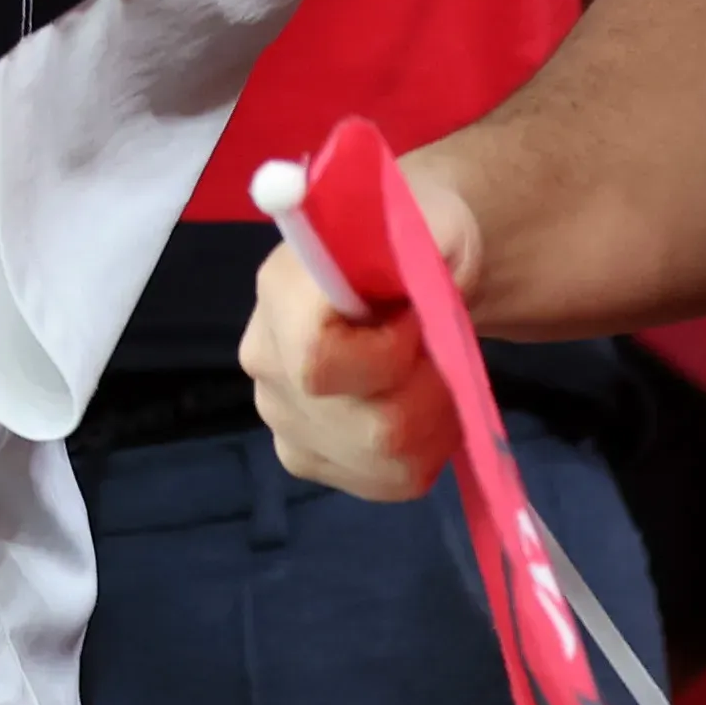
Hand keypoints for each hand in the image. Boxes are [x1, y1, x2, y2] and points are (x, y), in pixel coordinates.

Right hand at [243, 201, 476, 502]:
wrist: (401, 266)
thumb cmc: (417, 237)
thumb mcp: (434, 222)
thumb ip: (418, 243)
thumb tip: (404, 269)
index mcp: (282, 290)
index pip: (317, 362)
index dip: (388, 355)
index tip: (417, 317)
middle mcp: (265, 360)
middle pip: (368, 428)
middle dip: (430, 392)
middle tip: (440, 347)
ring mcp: (280, 416)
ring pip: (383, 462)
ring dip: (434, 423)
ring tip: (436, 374)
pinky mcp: (304, 455)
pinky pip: (383, 482)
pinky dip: (423, 451)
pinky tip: (420, 405)